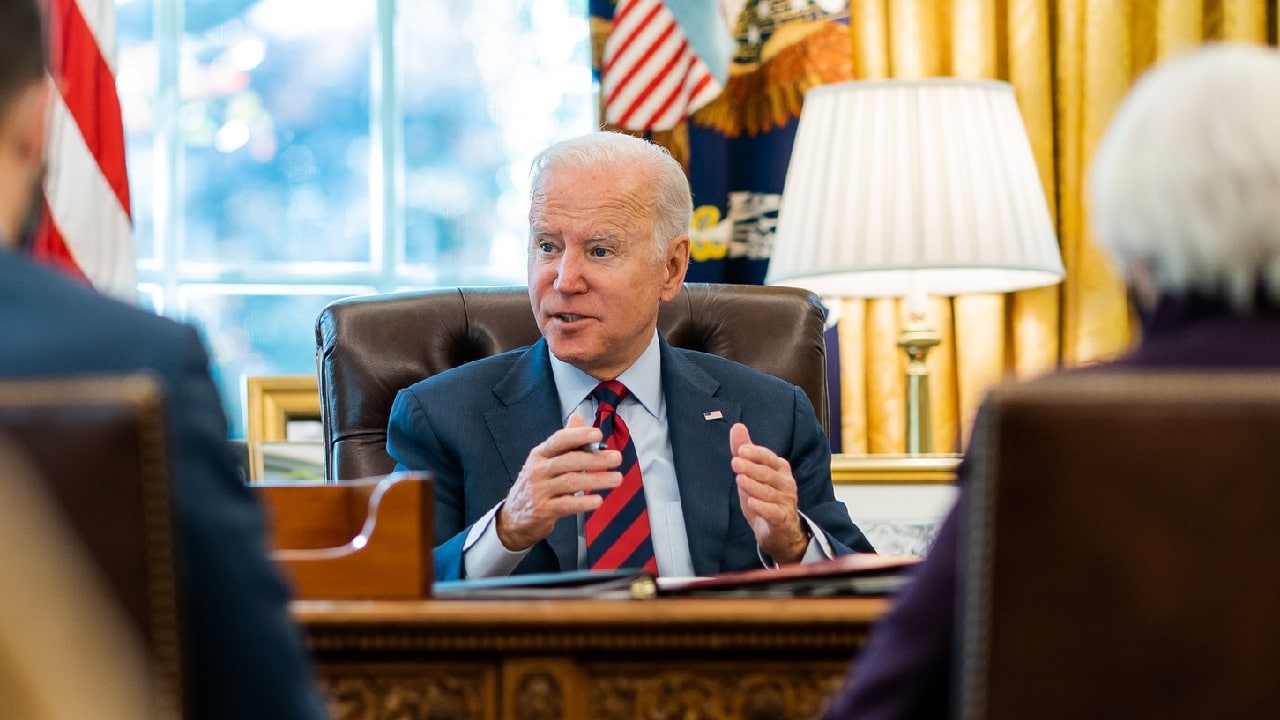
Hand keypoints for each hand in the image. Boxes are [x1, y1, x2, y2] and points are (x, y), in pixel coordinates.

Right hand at [496, 414, 622, 550]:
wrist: (514, 515)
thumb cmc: (537, 483)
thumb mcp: (546, 460)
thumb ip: (565, 440)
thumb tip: (579, 418)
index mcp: (540, 454)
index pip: (559, 440)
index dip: (578, 436)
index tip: (598, 434)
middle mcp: (538, 470)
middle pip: (569, 461)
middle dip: (595, 459)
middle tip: (616, 457)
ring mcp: (540, 491)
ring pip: (571, 482)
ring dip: (597, 480)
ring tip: (617, 478)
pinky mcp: (543, 510)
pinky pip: (566, 505)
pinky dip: (583, 502)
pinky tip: (598, 500)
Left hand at [730, 422, 809, 563]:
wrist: (781, 533)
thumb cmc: (766, 499)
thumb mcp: (752, 474)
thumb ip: (744, 451)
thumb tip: (737, 427)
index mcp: (779, 469)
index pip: (768, 458)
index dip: (755, 453)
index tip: (741, 450)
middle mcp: (786, 483)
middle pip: (767, 473)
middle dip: (751, 467)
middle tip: (735, 462)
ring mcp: (786, 501)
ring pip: (768, 492)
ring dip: (754, 486)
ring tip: (740, 480)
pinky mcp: (783, 519)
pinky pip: (772, 512)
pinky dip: (762, 507)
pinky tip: (751, 502)